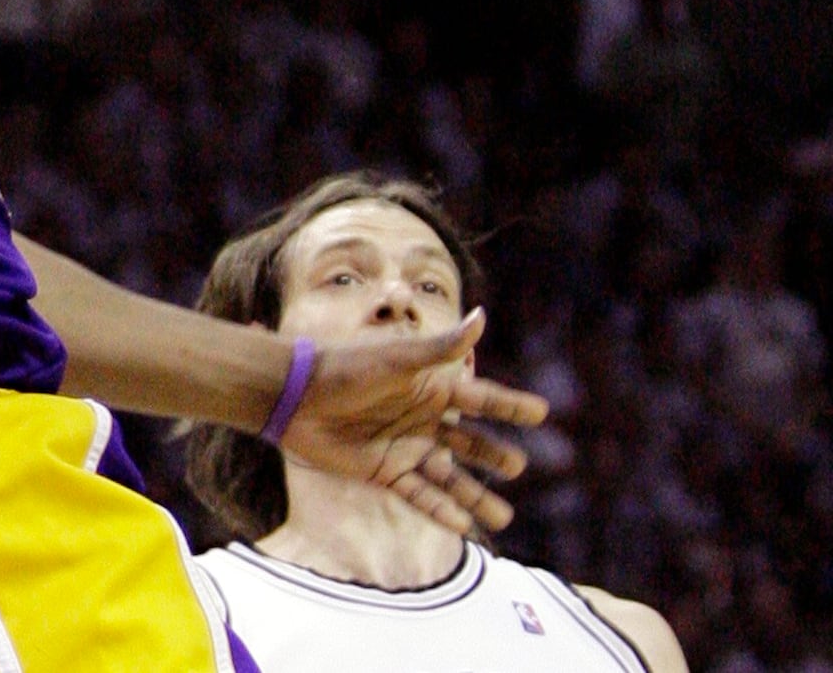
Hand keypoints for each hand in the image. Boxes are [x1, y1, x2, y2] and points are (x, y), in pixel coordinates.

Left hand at [279, 309, 549, 535]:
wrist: (297, 396)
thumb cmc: (347, 369)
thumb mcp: (397, 358)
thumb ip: (441, 347)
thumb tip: (482, 316)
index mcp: (429, 387)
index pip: (479, 398)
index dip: (509, 406)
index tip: (542, 411)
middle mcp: (422, 419)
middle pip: (469, 441)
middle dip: (494, 455)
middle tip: (518, 466)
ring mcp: (405, 447)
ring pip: (449, 476)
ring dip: (475, 496)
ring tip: (503, 517)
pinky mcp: (384, 471)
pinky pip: (419, 495)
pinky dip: (441, 509)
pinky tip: (463, 524)